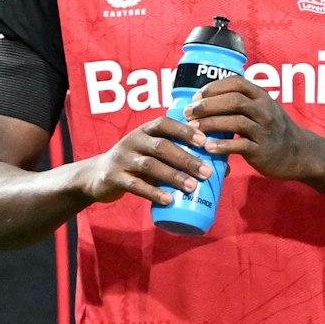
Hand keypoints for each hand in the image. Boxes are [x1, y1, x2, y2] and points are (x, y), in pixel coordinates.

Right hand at [79, 114, 213, 206]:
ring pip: (150, 165)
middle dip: (186, 158)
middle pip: (162, 146)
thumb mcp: (157, 155)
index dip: (185, 130)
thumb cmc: (139, 163)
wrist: (98, 176)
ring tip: (193, 186)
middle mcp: (133, 140)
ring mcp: (122, 159)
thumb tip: (226, 169)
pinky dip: (153, 192)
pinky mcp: (114, 177)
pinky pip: (135, 185)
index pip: (165, 123)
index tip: (206, 141)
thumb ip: (184, 158)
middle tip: (207, 171)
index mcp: (145, 131)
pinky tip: (169, 200)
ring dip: (173, 176)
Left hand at [185, 76, 317, 181]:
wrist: (299, 153)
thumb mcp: (263, 109)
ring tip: (193, 128)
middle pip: (234, 100)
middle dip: (207, 105)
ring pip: (236, 122)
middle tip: (189, 112)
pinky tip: (208, 147)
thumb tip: (204, 100)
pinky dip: (222, 146)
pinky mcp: (263, 150)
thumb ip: (241, 102)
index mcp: (262, 97)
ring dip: (211, 124)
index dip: (214, 87)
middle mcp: (265, 110)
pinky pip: (240, 146)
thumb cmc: (273, 130)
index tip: (197, 96)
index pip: (236, 83)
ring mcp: (265, 130)